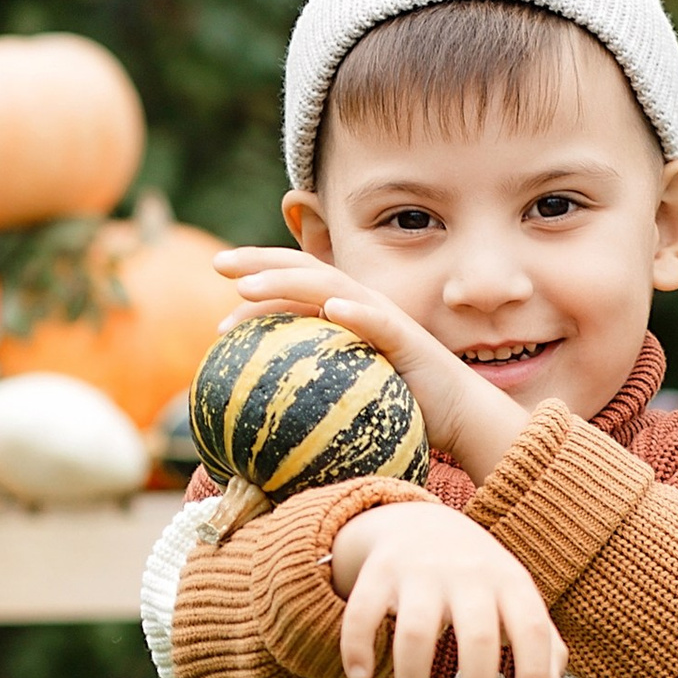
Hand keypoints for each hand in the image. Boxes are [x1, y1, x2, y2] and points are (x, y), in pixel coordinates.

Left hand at [213, 249, 523, 479]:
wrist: (459, 416)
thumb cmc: (400, 408)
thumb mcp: (344, 392)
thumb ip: (311, 384)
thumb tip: (259, 406)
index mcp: (344, 311)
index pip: (296, 281)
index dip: (259, 270)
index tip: (219, 272)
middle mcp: (360, 305)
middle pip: (305, 270)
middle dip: (261, 260)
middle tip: (218, 262)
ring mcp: (384, 318)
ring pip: (331, 288)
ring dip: (289, 283)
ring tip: (249, 286)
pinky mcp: (408, 340)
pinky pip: (379, 322)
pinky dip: (356, 312)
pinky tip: (332, 310)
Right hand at [326, 499, 564, 677]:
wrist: (419, 520)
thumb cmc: (476, 576)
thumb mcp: (516, 601)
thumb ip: (544, 648)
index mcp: (508, 583)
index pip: (532, 625)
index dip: (535, 666)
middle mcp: (466, 575)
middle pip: (476, 636)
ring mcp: (419, 573)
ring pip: (415, 633)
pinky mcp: (378, 574)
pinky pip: (362, 614)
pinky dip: (357, 649)